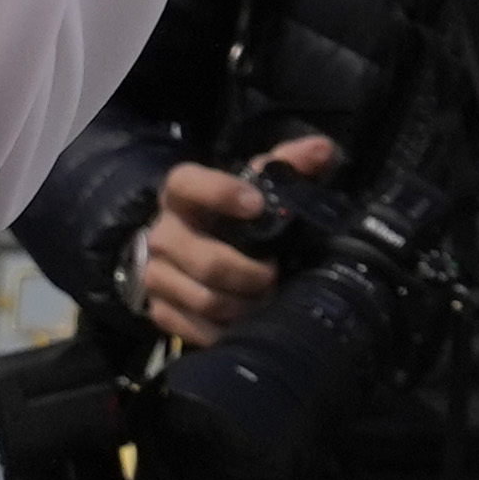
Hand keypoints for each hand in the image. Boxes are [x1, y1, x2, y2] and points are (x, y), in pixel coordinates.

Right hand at [130, 136, 342, 349]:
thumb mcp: (255, 182)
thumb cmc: (230, 211)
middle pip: (206, 261)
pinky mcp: (159, 309)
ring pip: (204, 299)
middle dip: (250, 273)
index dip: (220, 192)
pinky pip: (194, 328)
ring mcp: (157, 274)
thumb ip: (288, 163)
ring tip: (266, 299)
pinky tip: (246, 321)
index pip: (188, 183)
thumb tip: (321, 150)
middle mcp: (163, 233)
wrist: (188, 246)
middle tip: (275, 273)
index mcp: (182, 194)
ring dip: (244, 305)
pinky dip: (226, 329)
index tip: (256, 205)